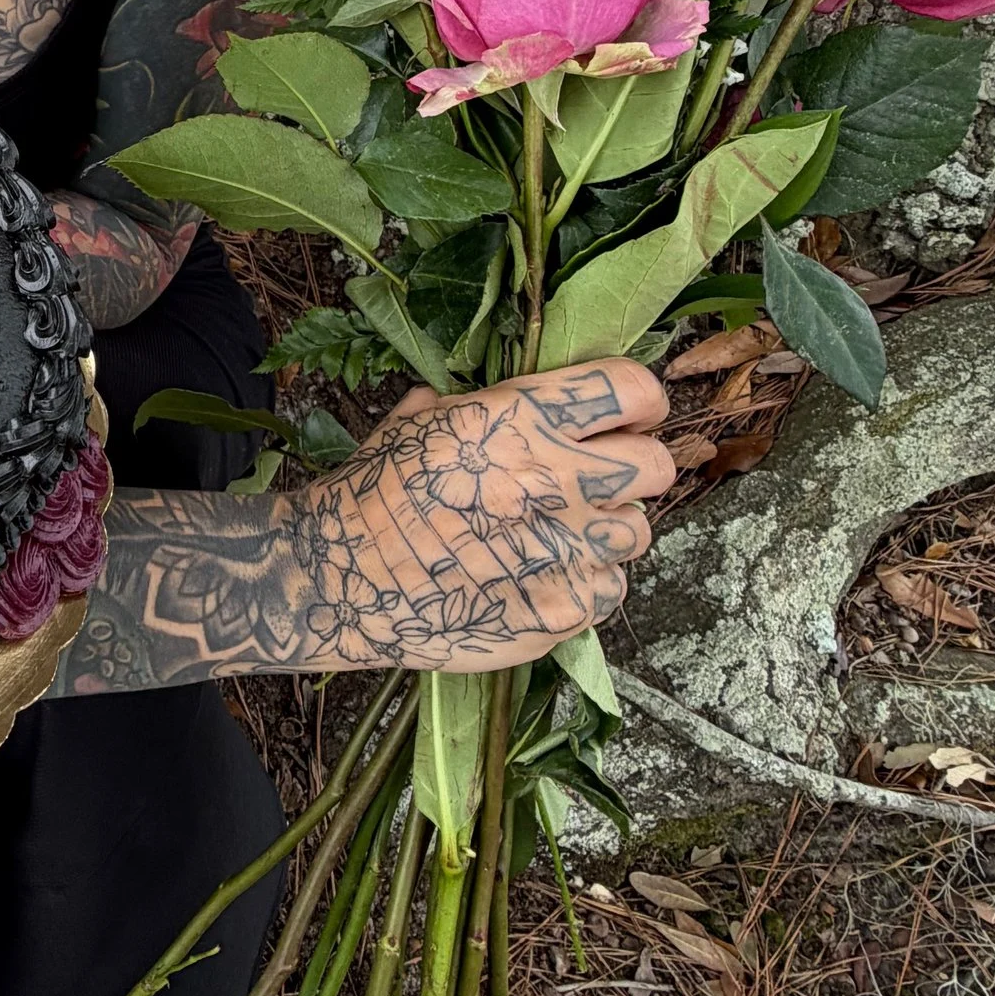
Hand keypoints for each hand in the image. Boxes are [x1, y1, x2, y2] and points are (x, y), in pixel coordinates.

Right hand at [301, 358, 674, 673]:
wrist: (338, 578)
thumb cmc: (371, 492)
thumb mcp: (418, 421)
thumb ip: (478, 405)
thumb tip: (500, 399)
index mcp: (521, 418)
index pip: (632, 388)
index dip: (640, 402)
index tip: (630, 416)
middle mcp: (556, 477)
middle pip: (656, 464)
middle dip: (633, 469)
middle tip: (597, 482)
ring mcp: (565, 548)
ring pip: (638, 530)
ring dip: (607, 530)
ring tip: (558, 537)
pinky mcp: (564, 607)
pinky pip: (610, 588)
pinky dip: (585, 584)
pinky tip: (540, 578)